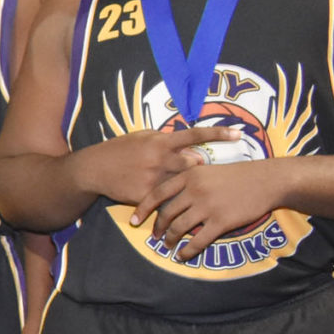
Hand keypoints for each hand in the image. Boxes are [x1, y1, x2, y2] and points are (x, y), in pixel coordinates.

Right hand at [71, 125, 235, 209]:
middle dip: (199, 167)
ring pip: (181, 184)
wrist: (94, 169)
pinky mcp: (144, 194)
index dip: (218, 133)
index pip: (195, 134)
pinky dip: (168, 201)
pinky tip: (165, 201)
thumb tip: (187, 143)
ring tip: (187, 189)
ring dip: (186, 186)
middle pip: (193, 163)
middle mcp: (159, 158)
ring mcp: (152, 177)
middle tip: (204, 172)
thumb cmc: (119, 149)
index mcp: (161, 141)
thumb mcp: (141, 136)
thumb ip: (165, 140)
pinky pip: (164, 200)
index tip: (240, 133)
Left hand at [135, 156, 286, 262]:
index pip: (157, 194)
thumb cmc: (239, 174)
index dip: (142, 209)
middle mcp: (195, 190)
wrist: (268, 180)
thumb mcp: (209, 170)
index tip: (134, 220)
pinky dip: (186, 251)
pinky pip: (197, 241)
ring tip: (168, 246)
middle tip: (155, 236)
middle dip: (157, 228)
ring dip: (170, 240)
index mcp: (190, 175)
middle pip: (166, 213)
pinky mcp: (221, 222)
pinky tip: (182, 256)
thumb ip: (189, 180)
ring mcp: (207, 206)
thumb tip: (171, 196)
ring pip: (178, 228)